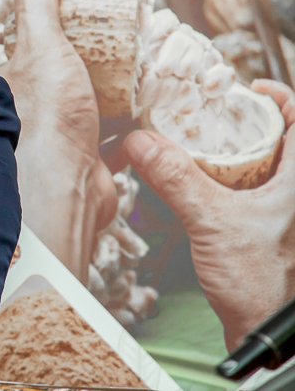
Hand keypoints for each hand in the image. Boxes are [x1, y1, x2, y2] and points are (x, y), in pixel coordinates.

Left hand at [0, 0, 116, 280]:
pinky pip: (113, 143)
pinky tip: (147, 116)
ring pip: (89, 112)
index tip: (82, 25)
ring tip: (138, 77)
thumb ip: (39, 4)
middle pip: (61, 81)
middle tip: (118, 48)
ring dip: (111, 99)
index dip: (52, 37)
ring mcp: (57, 143)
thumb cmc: (47, 118)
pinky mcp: (88, 166)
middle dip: (86, 68)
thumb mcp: (42, 47)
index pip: (26, 52)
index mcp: (7, 86)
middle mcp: (26, 116)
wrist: (66, 189)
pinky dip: (131, 132)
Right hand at [124, 79, 294, 349]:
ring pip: (266, 167)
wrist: (268, 333)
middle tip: (212, 115)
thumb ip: (175, 178)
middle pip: (280, 140)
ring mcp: (286, 214)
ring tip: (201, 147)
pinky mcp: (273, 232)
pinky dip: (230, 182)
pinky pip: (255, 192)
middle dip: (245, 124)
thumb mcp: (212, 221)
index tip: (245, 88)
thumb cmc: (263, 284)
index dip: (276, 96)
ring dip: (236, 154)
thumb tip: (141, 141)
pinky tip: (202, 187)